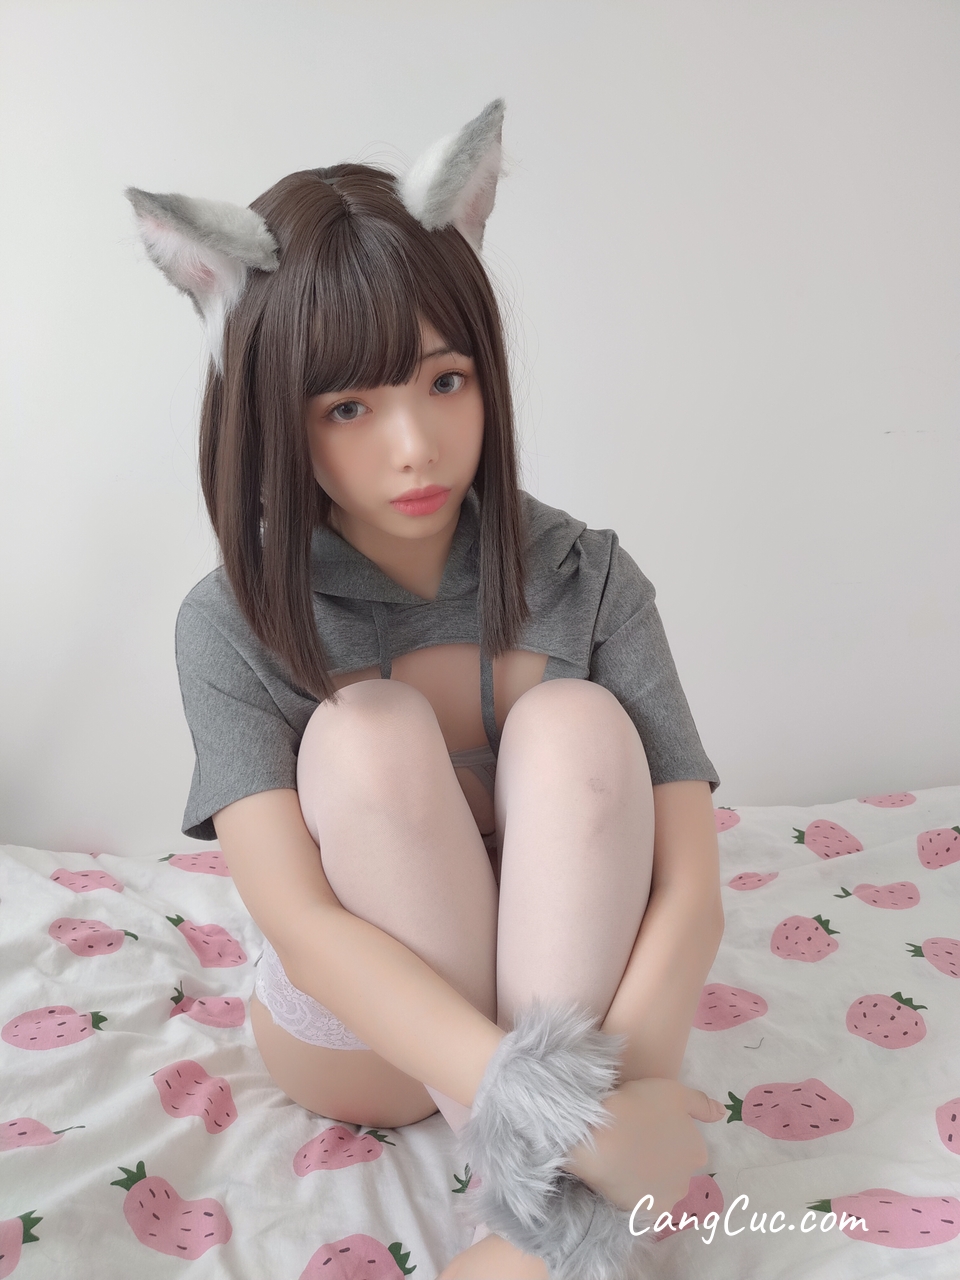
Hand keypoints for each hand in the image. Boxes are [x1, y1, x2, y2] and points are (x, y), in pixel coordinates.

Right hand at [560, 1078, 724, 1216]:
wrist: (600, 1136)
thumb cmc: (638, 1107)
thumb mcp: (674, 1092)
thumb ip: (701, 1104)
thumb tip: (722, 1113)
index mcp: (697, 1151)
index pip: (687, 1146)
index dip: (665, 1135)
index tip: (647, 1126)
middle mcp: (688, 1180)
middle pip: (675, 1169)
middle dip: (661, 1159)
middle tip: (635, 1141)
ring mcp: (667, 1199)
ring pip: (661, 1187)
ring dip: (649, 1177)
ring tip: (625, 1159)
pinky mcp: (644, 1212)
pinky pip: (644, 1202)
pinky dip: (636, 1193)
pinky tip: (622, 1177)